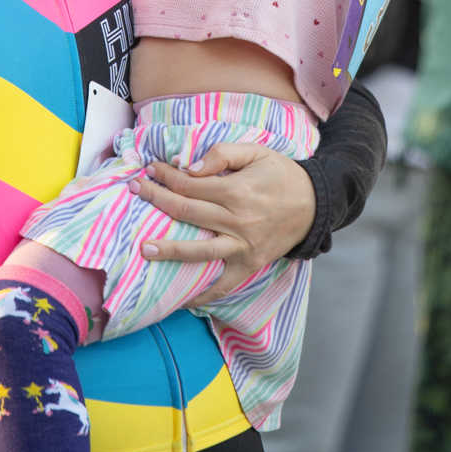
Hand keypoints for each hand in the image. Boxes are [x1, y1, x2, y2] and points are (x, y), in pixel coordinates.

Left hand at [132, 141, 317, 302]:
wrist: (316, 203)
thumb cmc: (281, 174)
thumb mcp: (256, 152)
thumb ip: (222, 154)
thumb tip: (190, 168)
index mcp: (237, 190)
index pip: (190, 183)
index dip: (166, 176)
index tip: (149, 170)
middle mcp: (238, 220)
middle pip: (186, 211)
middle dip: (157, 199)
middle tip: (135, 190)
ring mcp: (244, 245)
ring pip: (200, 251)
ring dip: (169, 250)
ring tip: (144, 249)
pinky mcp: (251, 264)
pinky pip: (225, 284)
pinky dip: (205, 294)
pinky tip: (184, 299)